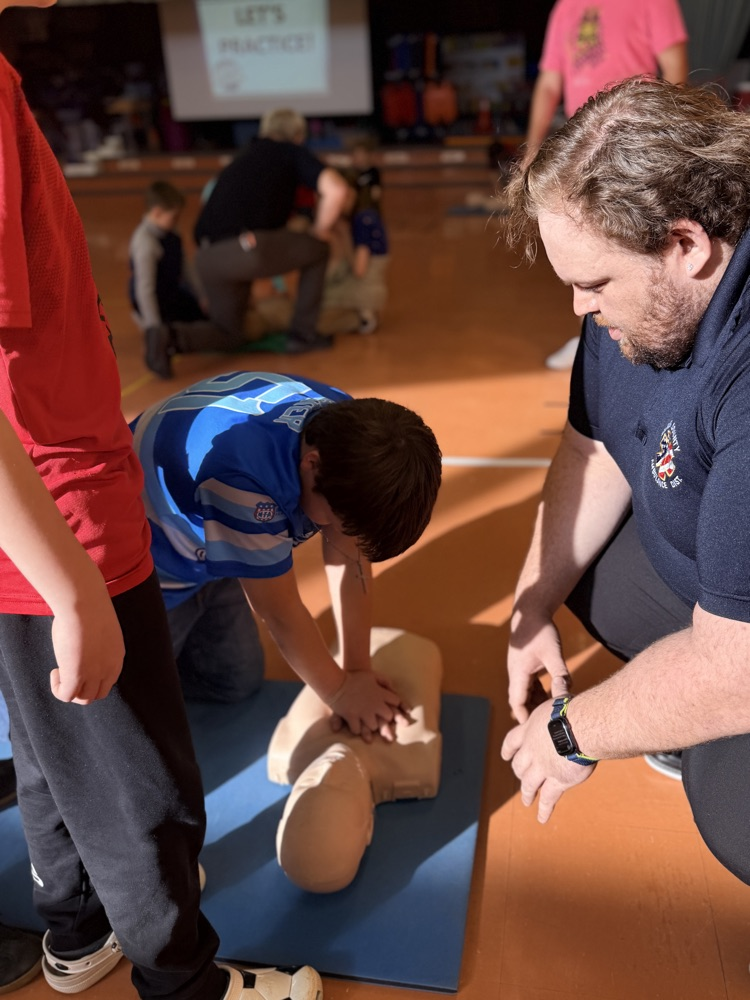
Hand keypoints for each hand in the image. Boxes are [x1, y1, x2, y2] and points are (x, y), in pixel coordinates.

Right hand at [49, 595, 124, 704]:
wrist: (84, 604)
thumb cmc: (88, 608)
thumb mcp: (99, 630)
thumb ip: (95, 643)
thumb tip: (81, 647)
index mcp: (117, 657)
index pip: (108, 680)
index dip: (92, 677)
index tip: (80, 663)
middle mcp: (109, 669)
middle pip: (98, 693)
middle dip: (82, 688)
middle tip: (69, 671)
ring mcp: (94, 674)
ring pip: (84, 699)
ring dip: (71, 690)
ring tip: (60, 670)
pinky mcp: (76, 676)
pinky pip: (66, 696)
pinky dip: (58, 689)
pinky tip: (55, 671)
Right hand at [327, 669, 409, 742]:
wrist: (336, 682)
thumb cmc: (354, 677)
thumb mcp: (372, 675)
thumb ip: (384, 680)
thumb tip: (392, 688)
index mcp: (380, 693)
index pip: (396, 701)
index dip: (394, 704)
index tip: (390, 705)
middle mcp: (375, 704)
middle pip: (388, 716)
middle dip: (385, 718)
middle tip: (380, 718)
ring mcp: (363, 712)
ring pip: (374, 726)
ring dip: (371, 725)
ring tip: (367, 724)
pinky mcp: (352, 717)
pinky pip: (357, 729)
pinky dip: (357, 729)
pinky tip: (355, 727)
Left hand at [501, 699, 595, 822]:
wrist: (581, 727)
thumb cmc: (575, 709)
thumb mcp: (561, 699)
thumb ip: (559, 694)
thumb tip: (563, 678)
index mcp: (529, 730)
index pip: (512, 741)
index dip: (508, 750)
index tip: (505, 757)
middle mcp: (531, 751)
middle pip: (519, 766)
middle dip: (519, 774)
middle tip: (520, 780)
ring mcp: (541, 768)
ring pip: (529, 784)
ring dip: (527, 793)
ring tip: (526, 801)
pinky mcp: (556, 782)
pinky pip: (548, 799)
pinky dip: (544, 810)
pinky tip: (542, 819)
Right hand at [507, 613, 570, 722]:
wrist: (530, 612)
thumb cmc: (540, 630)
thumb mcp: (553, 652)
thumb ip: (560, 672)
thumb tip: (568, 690)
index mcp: (518, 672)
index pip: (517, 702)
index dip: (525, 718)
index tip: (536, 730)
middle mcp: (515, 673)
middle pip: (520, 701)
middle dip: (531, 714)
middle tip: (547, 727)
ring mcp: (519, 670)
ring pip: (524, 694)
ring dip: (535, 703)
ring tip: (551, 715)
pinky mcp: (524, 666)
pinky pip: (528, 685)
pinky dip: (537, 693)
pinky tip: (550, 697)